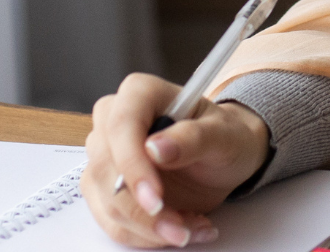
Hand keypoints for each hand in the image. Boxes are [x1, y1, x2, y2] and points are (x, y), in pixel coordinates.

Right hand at [82, 73, 271, 246]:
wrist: (223, 158)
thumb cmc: (224, 136)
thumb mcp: (223, 135)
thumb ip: (193, 138)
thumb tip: (155, 148)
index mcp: (140, 93)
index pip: (121, 127)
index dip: (133, 166)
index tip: (156, 200)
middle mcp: (113, 121)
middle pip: (106, 170)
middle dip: (143, 210)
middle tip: (181, 229)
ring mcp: (105, 156)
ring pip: (107, 202)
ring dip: (147, 228)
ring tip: (189, 229)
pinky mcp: (105, 188)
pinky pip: (112, 221)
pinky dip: (144, 235)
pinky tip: (178, 230)